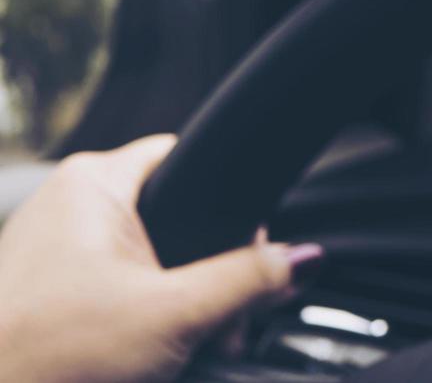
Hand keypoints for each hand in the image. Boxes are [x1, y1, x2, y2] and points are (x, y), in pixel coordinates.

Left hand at [0, 134, 321, 382]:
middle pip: (178, 214)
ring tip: (187, 341)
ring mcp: (53, 241)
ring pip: (149, 253)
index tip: (249, 254)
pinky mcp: (44, 281)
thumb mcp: (173, 315)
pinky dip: (141, 309)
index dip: (232, 206)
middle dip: (209, 271)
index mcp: (95, 180)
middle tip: (223, 320)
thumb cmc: (46, 358)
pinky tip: (150, 347)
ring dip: (179, 296)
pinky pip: (115, 279)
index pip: (193, 158)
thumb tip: (303, 258)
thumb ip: (248, 280)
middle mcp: (70, 199)